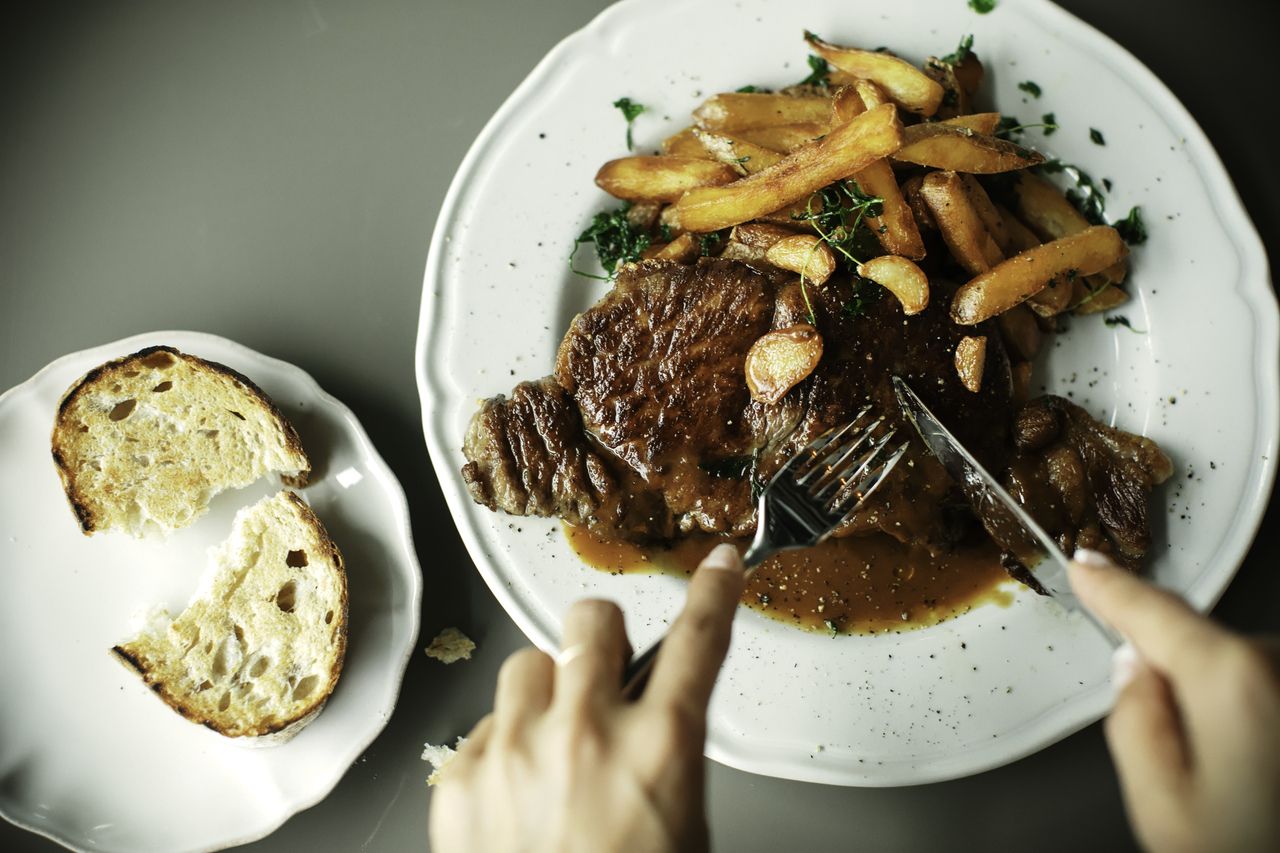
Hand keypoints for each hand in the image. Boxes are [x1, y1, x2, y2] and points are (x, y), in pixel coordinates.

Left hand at [429, 543, 745, 852]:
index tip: (720, 565)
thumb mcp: (683, 826)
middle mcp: (584, 733)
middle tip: (603, 670)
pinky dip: (500, 750)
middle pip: (590, 619)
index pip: (697, 640)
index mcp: (659, 747)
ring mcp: (513, 751)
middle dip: (600, 637)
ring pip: (526, 663)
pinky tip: (514, 796)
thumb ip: (666, 755)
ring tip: (551, 747)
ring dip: (545, 693)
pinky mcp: (458, 779)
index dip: (714, 592)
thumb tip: (653, 721)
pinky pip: (481, 727)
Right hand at [1069, 550, 1279, 852]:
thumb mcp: (1164, 808)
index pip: (1154, 613)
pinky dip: (1257, 721)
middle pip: (1203, 649)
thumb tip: (1133, 678)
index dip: (1112, 589)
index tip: (1088, 567)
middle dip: (1179, 683)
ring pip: (1244, 675)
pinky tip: (1260, 778)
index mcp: (1232, 681)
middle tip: (1186, 767)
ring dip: (1226, 710)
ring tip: (1240, 789)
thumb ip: (1133, 723)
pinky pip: (1270, 692)